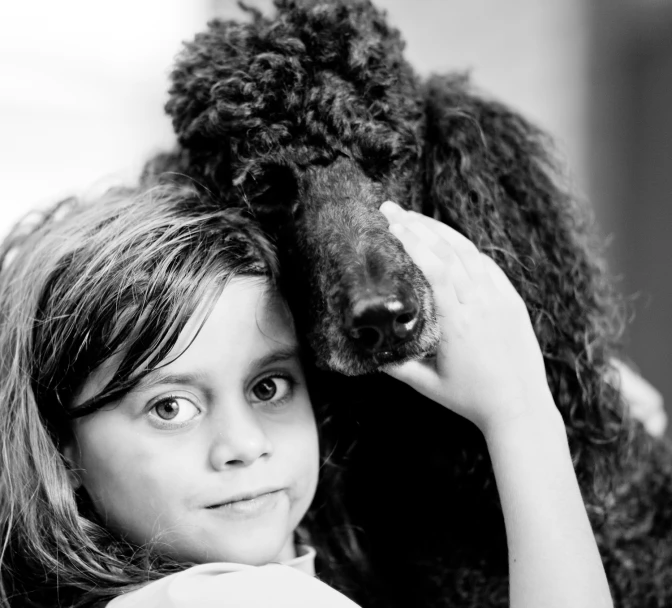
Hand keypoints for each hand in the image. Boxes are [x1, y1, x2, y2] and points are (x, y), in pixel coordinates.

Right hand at [379, 201, 557, 438]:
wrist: (521, 408)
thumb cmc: (471, 399)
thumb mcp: (427, 385)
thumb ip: (396, 366)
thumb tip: (370, 353)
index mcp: (458, 321)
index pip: (434, 267)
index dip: (412, 240)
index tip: (392, 223)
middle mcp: (481, 304)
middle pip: (448, 251)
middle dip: (418, 225)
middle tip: (393, 209)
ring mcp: (501, 300)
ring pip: (470, 253)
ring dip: (442, 232)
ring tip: (417, 219)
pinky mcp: (513, 302)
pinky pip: (489, 267)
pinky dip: (468, 251)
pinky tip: (452, 244)